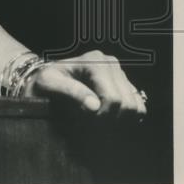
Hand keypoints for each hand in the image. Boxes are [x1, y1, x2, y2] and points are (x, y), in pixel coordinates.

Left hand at [21, 49, 147, 119]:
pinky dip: (125, 118)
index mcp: (96, 61)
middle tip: (91, 122)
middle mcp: (111, 64)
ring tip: (97, 119)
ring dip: (118, 120)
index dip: (102, 116)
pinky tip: (107, 117)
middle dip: (110, 119)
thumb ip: (70, 91)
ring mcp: (120, 74)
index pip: (113, 99)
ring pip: (135, 108)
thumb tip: (95, 106)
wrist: (46, 80)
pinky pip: (138, 108)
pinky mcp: (125, 85)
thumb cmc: (45, 81)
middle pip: (127, 105)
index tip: (85, 120)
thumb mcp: (49, 83)